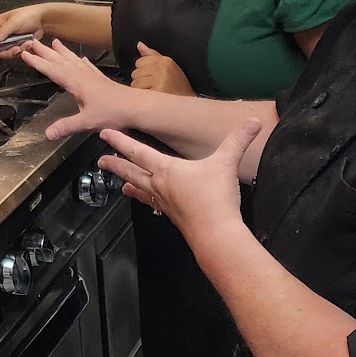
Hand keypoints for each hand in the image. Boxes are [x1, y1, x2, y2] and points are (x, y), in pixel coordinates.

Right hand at [0, 4, 47, 59]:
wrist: (43, 20)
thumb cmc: (28, 16)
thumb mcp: (13, 23)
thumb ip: (1, 34)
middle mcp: (0, 34)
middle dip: (7, 51)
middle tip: (16, 48)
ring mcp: (8, 41)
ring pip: (6, 53)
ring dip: (17, 50)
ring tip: (25, 43)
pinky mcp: (16, 45)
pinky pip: (15, 53)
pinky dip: (23, 50)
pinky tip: (28, 43)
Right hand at [18, 38, 130, 138]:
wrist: (136, 107)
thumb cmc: (114, 112)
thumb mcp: (87, 121)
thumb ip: (66, 126)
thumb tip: (48, 134)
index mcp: (77, 83)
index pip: (52, 70)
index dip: (38, 62)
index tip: (26, 54)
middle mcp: (83, 76)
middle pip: (60, 61)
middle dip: (46, 52)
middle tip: (33, 42)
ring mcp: (93, 77)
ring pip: (73, 60)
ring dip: (62, 52)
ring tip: (54, 42)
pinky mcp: (101, 80)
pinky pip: (88, 66)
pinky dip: (81, 61)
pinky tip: (82, 59)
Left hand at [98, 117, 260, 247]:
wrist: (215, 234)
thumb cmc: (215, 199)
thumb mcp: (227, 163)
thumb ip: (239, 140)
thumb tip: (254, 121)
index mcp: (167, 170)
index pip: (138, 151)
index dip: (120, 141)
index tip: (105, 134)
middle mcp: (161, 186)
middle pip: (132, 171)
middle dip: (116, 164)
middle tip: (101, 160)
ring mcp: (165, 202)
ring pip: (141, 189)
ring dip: (128, 183)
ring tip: (119, 183)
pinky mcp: (174, 216)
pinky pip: (155, 204)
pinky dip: (148, 200)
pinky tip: (151, 203)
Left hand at [129, 42, 192, 95]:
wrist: (187, 108)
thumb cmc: (179, 90)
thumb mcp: (169, 68)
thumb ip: (152, 55)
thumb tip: (139, 45)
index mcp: (166, 61)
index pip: (139, 61)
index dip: (144, 72)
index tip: (154, 78)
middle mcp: (163, 69)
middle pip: (135, 73)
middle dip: (142, 82)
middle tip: (155, 88)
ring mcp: (160, 80)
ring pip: (135, 84)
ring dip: (141, 91)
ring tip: (154, 94)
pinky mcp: (157, 93)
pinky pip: (138, 93)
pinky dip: (142, 99)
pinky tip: (153, 100)